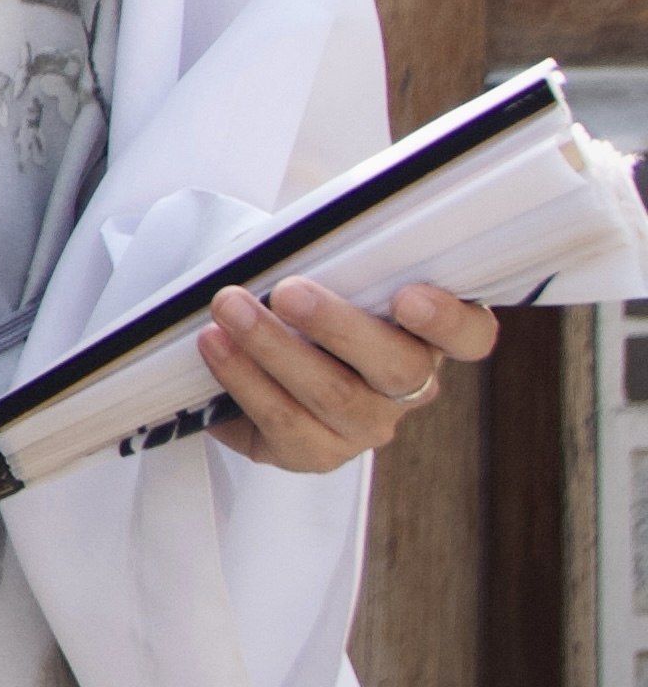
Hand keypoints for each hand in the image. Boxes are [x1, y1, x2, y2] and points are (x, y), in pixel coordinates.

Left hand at [199, 278, 498, 473]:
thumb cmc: (305, 296)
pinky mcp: (317, 453)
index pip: (470, 335)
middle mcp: (408, 387)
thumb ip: (341, 258)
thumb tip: (311, 233)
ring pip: (332, 395)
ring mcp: (366, 425)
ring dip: (273, 347)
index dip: (448, 321)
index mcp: (428, 334)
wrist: (257, 343)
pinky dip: (244, 379)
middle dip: (336, 326)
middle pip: (396, 368)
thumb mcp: (329, 269)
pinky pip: (283, 423)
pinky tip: (216, 347)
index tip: (409, 297)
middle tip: (288, 292)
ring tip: (228, 307)